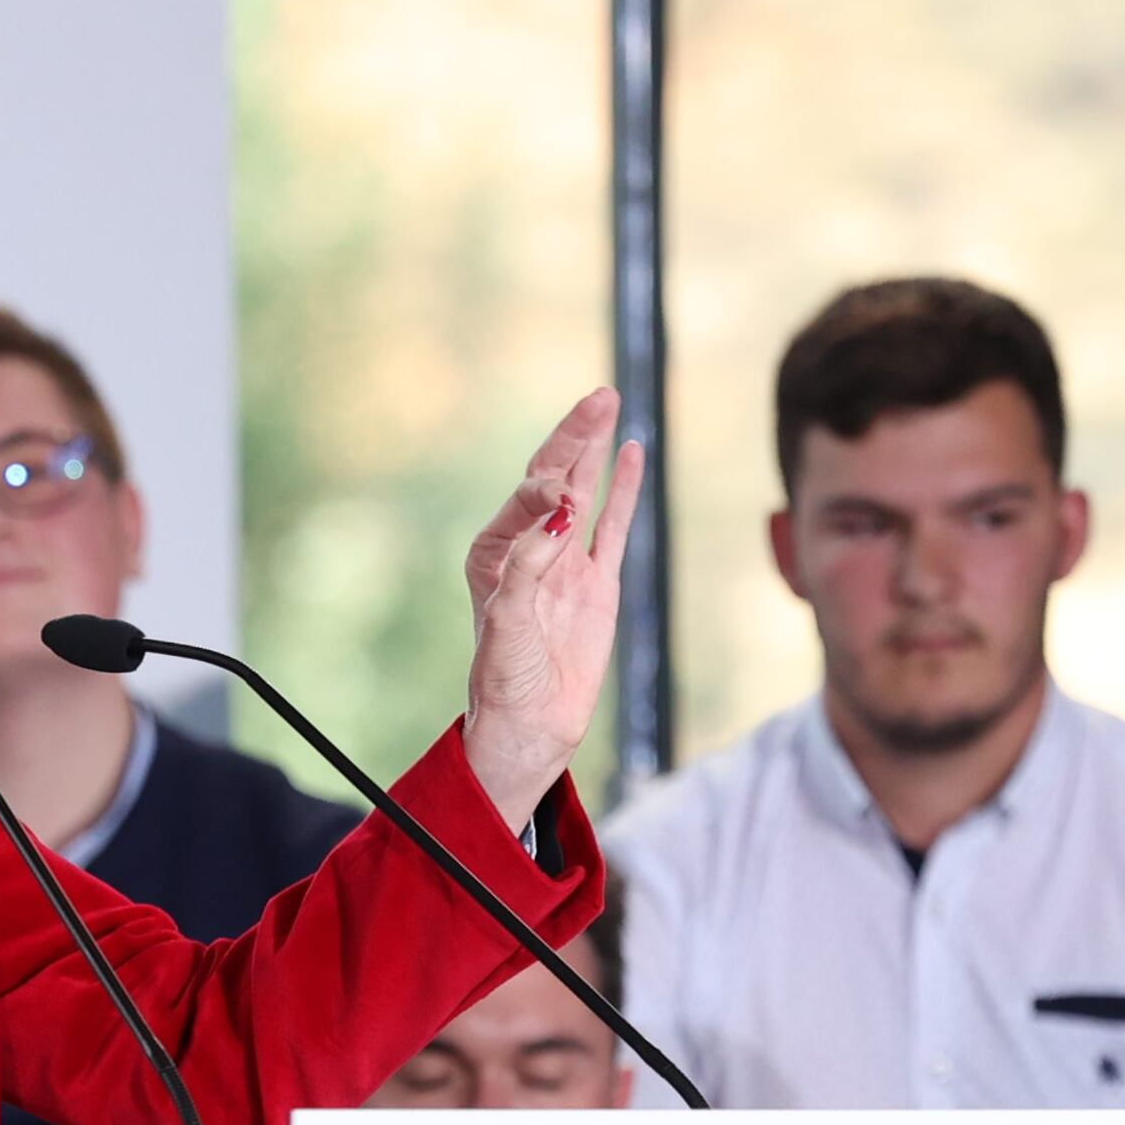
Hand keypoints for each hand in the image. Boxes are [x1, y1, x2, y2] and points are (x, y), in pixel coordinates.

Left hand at [458, 387, 642, 828]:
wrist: (530, 726)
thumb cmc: (505, 680)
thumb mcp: (506, 625)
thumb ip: (526, 569)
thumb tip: (559, 516)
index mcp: (495, 554)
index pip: (526, 500)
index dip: (545, 489)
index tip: (562, 499)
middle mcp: (528, 549)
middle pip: (553, 478)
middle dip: (574, 437)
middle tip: (597, 398)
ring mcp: (565, 563)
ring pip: (584, 492)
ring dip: (593, 449)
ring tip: (606, 403)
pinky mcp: (597, 583)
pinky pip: (612, 525)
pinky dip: (621, 489)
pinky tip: (629, 452)